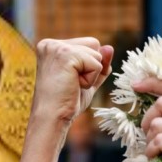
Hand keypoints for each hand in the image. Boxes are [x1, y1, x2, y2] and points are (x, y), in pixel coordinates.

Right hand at [19, 38, 112, 161]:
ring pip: (97, 53)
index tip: (70, 80)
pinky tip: (74, 86)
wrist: (52, 118)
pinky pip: (96, 64)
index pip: (89, 43)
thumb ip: (99, 63)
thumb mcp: (87, 79)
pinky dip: (91, 79)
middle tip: (72, 83)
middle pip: (94, 44)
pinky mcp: (66, 55)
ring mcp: (57, 47)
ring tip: (72, 84)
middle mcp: (51, 43)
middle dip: (91, 67)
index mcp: (52, 46)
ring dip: (91, 74)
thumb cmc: (66, 102)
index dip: (89, 65)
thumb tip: (109, 47)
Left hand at [134, 78, 161, 161]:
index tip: (136, 85)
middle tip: (152, 138)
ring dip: (151, 141)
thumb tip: (151, 99)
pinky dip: (152, 152)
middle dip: (149, 120)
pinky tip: (159, 160)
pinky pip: (158, 141)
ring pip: (157, 124)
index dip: (154, 83)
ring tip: (161, 153)